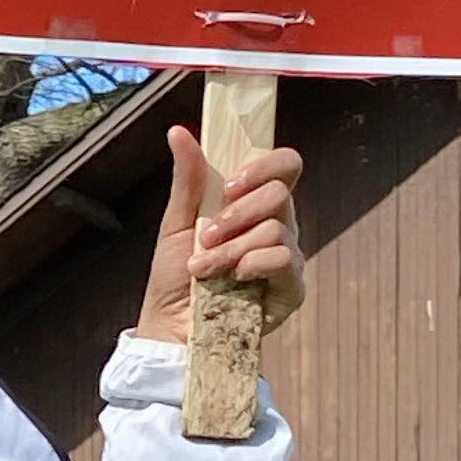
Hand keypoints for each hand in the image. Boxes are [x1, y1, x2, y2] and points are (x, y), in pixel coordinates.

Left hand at [134, 125, 305, 348]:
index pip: (285, 166)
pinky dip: (253, 265)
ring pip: (277, 230)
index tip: (231, 186)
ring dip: (232, 248)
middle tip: (207, 236)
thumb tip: (178, 131)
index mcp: (255, 204)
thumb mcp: (176, 223)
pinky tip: (233, 279)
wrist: (170, 328)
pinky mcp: (290, 289)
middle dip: (237, 215)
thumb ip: (188, 179)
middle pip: (281, 194)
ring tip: (204, 268)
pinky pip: (285, 260)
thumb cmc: (174, 277)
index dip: (264, 167)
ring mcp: (286, 258)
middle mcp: (277, 226)